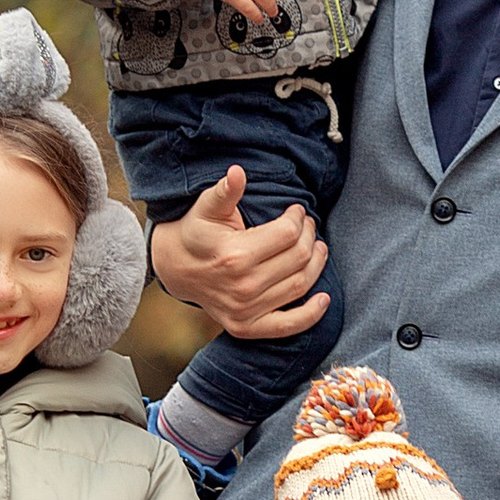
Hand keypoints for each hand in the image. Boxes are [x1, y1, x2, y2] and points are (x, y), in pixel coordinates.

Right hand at [147, 166, 333, 343]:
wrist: (175, 269)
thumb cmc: (195, 232)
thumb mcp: (205, 208)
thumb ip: (224, 191)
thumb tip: (237, 172)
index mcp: (235, 255)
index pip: (287, 234)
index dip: (298, 218)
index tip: (297, 210)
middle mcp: (243, 286)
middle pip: (298, 258)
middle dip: (309, 236)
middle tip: (308, 226)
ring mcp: (245, 310)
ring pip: (300, 285)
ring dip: (316, 265)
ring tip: (317, 248)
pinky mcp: (246, 327)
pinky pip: (288, 326)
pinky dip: (311, 315)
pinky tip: (324, 298)